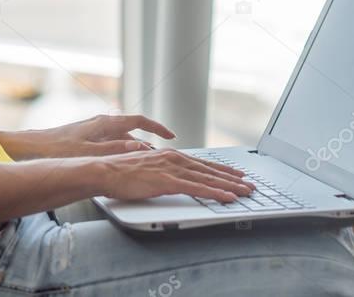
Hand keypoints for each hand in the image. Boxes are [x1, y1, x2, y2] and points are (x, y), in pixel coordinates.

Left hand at [0, 114, 175, 158]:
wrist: (32, 147)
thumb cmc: (59, 148)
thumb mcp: (91, 153)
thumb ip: (117, 150)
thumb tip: (141, 148)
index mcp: (106, 123)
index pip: (139, 121)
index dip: (157, 128)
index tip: (171, 136)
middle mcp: (102, 124)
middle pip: (132, 132)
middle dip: (147, 144)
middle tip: (160, 158)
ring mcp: (95, 131)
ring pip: (122, 139)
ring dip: (133, 150)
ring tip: (142, 165)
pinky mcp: (87, 139)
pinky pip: (111, 144)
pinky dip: (121, 153)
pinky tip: (119, 166)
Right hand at [98, 149, 254, 202]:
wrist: (104, 170)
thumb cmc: (120, 172)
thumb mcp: (146, 169)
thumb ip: (161, 172)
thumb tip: (170, 179)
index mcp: (170, 155)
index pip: (202, 163)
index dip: (221, 170)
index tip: (235, 175)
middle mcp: (174, 158)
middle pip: (210, 170)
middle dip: (232, 178)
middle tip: (249, 184)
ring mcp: (172, 169)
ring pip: (208, 178)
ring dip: (229, 186)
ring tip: (245, 192)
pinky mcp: (168, 181)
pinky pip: (197, 189)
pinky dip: (215, 193)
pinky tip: (227, 197)